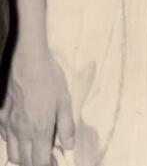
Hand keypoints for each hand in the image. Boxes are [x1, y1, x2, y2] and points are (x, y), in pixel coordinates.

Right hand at [2, 45, 74, 165]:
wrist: (28, 62)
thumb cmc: (50, 79)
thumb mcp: (65, 101)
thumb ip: (67, 126)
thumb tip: (68, 146)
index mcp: (40, 130)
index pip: (40, 162)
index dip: (48, 165)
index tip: (56, 162)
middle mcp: (21, 132)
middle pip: (25, 161)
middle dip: (37, 163)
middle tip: (49, 159)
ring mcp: (9, 125)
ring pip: (12, 153)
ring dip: (24, 157)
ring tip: (36, 151)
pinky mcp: (1, 116)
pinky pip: (5, 138)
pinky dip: (13, 144)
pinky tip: (22, 137)